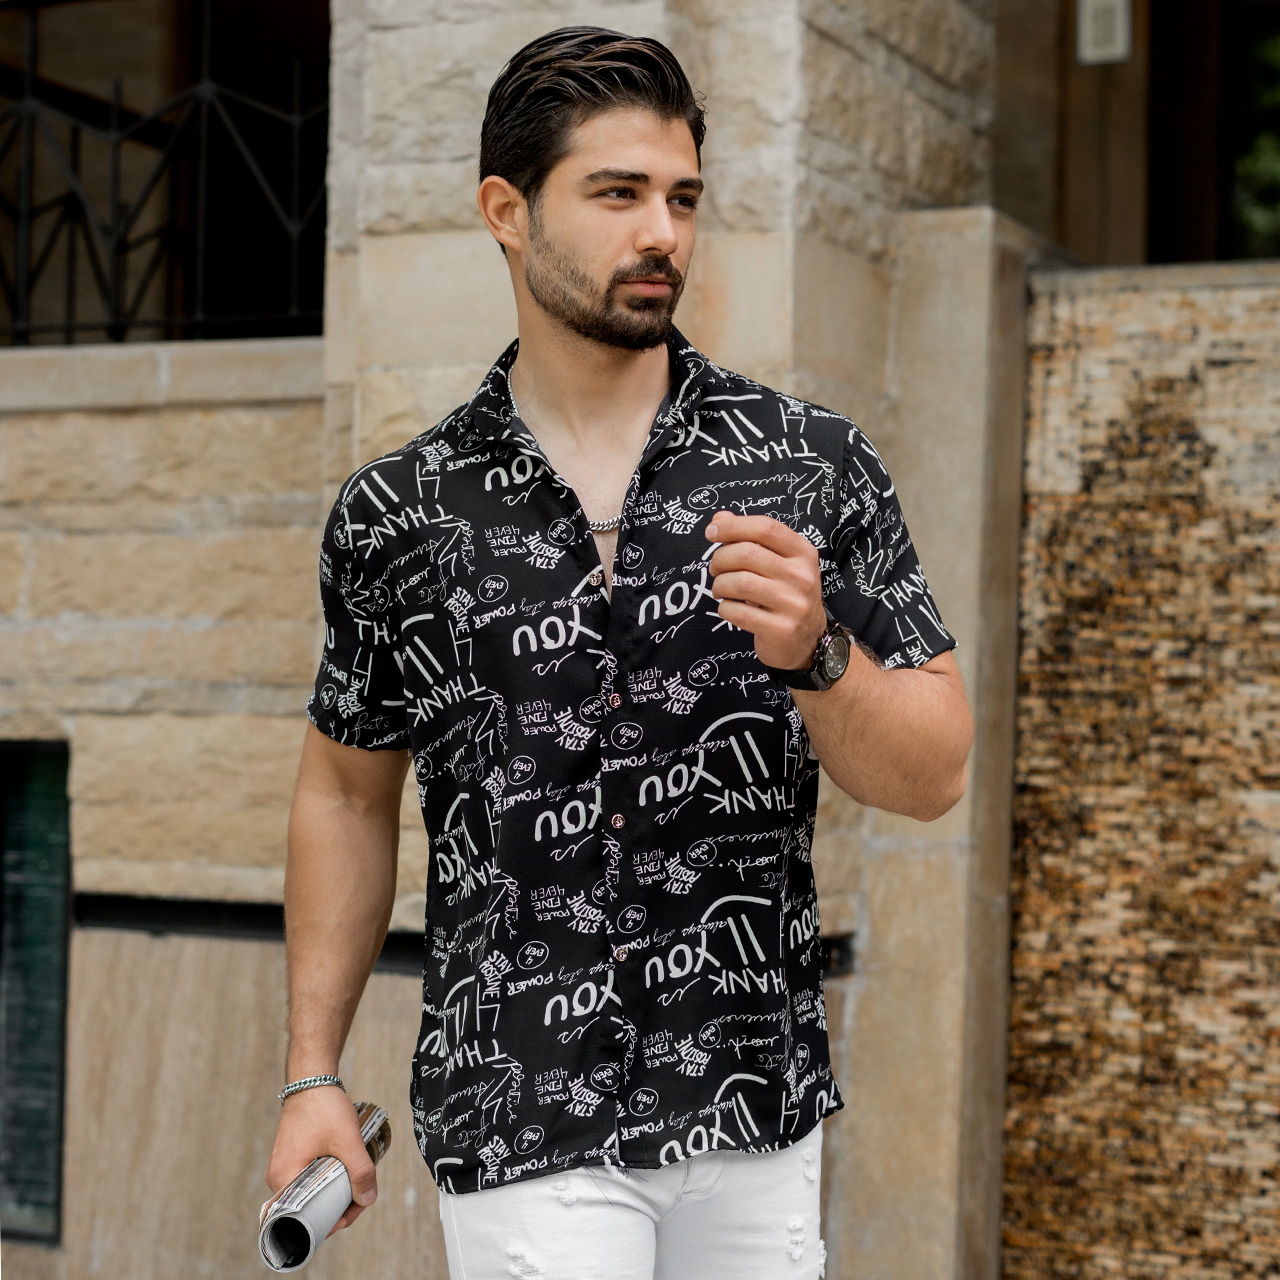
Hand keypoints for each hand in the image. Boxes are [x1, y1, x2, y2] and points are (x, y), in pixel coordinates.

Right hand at [265, 1086, 376, 1236]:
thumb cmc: (324, 1108)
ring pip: (311, 1191)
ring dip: (333, 1191)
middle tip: (361, 1197)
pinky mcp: (290, 1157)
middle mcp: (276, 1178)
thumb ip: (361, 1171)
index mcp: (283, 1179)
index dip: (332, 1220)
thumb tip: (368, 1200)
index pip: (304, 1217)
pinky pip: (308, 1178)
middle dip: (336, 1205)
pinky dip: (326, 1179)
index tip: (353, 1213)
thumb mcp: (347, 1141)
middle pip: (309, 1206)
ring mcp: (282, 1167)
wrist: (312, 1080)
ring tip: (355, 1184)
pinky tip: (343, 1174)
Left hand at [705, 511, 827, 669]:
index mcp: (802, 553)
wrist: (808, 641)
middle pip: (747, 553)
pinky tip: (729, 608)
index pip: (765, 528)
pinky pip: (738, 612)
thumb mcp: (777, 563)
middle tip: (715, 569)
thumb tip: (719, 519)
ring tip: (720, 589)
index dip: (734, 526)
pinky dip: (724, 608)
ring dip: (719, 584)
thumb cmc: (786, 596)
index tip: (712, 532)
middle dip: (720, 559)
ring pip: (740, 582)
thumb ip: (750, 538)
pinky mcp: (781, 629)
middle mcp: (802, 576)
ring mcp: (794, 604)